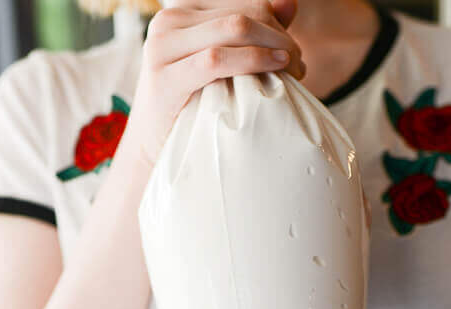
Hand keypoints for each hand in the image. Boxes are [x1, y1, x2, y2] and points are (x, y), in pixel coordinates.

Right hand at [124, 0, 305, 169]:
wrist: (151, 151)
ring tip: (293, 71)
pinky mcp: (165, 78)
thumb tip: (291, 2)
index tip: (294, 52)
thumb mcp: (221, 65)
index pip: (243, 3)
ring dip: (272, 46)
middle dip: (279, 35)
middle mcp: (169, 21)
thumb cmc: (191, 110)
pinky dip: (252, 60)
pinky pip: (216, 59)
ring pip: (233, 28)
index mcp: (183, 12)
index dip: (276, 22)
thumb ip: (252, 33)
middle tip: (299, 64)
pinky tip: (274, 69)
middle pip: (242, 13)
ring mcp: (163, 47)